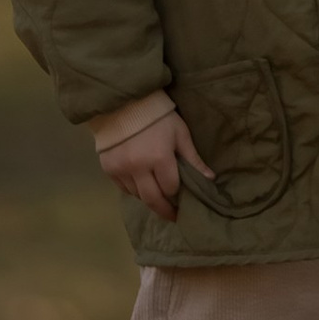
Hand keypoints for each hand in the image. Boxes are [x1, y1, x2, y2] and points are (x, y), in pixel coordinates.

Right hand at [96, 108, 210, 213]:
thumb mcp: (180, 133)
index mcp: (159, 158)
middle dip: (164, 210)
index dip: (177, 192)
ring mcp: (121, 169)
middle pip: (152, 199)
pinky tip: (141, 184)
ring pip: (137, 195)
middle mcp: (138, 167)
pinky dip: (133, 190)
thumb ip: (193, 158)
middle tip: (173, 216)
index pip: (170, 188)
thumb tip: (210, 179)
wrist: (124, 103)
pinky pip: (123, 189)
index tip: (182, 196)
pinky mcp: (108, 169)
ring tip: (157, 195)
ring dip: (148, 198)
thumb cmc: (158, 117)